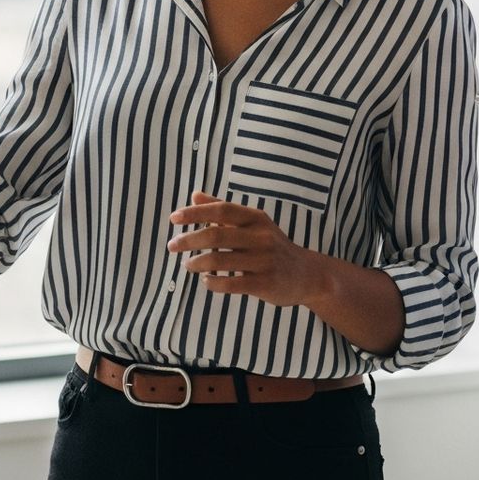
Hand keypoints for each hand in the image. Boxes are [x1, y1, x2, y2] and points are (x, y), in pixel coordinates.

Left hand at [167, 193, 329, 306]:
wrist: (307, 275)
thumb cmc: (272, 247)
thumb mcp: (253, 224)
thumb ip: (223, 209)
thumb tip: (194, 195)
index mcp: (256, 219)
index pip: (221, 209)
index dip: (195, 213)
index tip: (173, 218)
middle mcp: (262, 237)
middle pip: (217, 234)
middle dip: (188, 240)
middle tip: (171, 246)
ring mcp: (265, 261)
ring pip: (221, 259)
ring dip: (197, 262)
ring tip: (187, 265)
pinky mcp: (266, 283)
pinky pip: (231, 283)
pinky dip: (213, 282)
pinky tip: (206, 280)